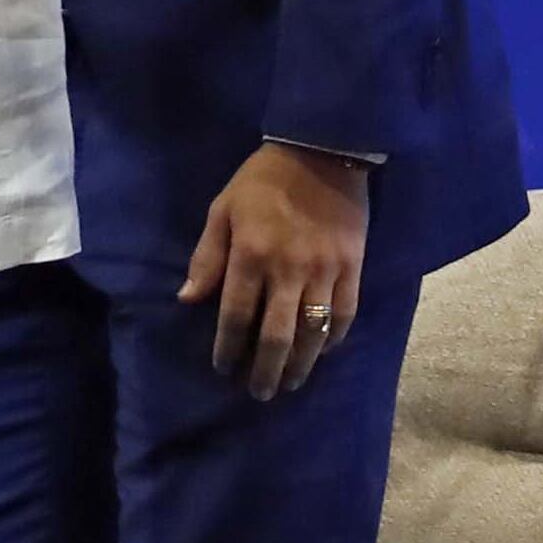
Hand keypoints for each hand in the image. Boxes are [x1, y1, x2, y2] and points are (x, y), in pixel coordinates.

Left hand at [178, 141, 369, 399]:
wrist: (323, 149)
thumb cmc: (264, 180)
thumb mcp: (223, 209)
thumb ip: (207, 256)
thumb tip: (189, 300)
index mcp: (251, 255)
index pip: (236, 317)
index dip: (229, 349)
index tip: (224, 368)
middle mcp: (287, 269)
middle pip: (276, 335)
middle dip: (266, 370)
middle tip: (260, 393)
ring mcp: (324, 270)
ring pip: (312, 331)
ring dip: (301, 364)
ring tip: (292, 383)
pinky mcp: (353, 265)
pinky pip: (345, 312)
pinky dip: (333, 337)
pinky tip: (323, 350)